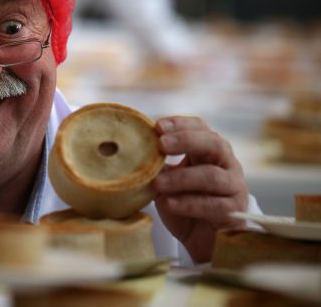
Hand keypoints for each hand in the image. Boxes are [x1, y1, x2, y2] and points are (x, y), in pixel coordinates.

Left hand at [151, 116, 248, 262]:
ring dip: (181, 177)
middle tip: (161, 144)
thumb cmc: (184, 207)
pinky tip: (169, 203)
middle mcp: (226, 165)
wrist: (205, 243)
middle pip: (214, 143)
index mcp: (209, 152)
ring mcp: (234, 188)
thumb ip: (157, 166)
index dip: (181, 124)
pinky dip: (188, 203)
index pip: (200, 128)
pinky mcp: (234, 212)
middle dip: (186, 141)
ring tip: (157, 183)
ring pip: (212, 175)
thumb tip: (133, 151)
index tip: (157, 126)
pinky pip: (212, 205)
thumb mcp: (167, 182)